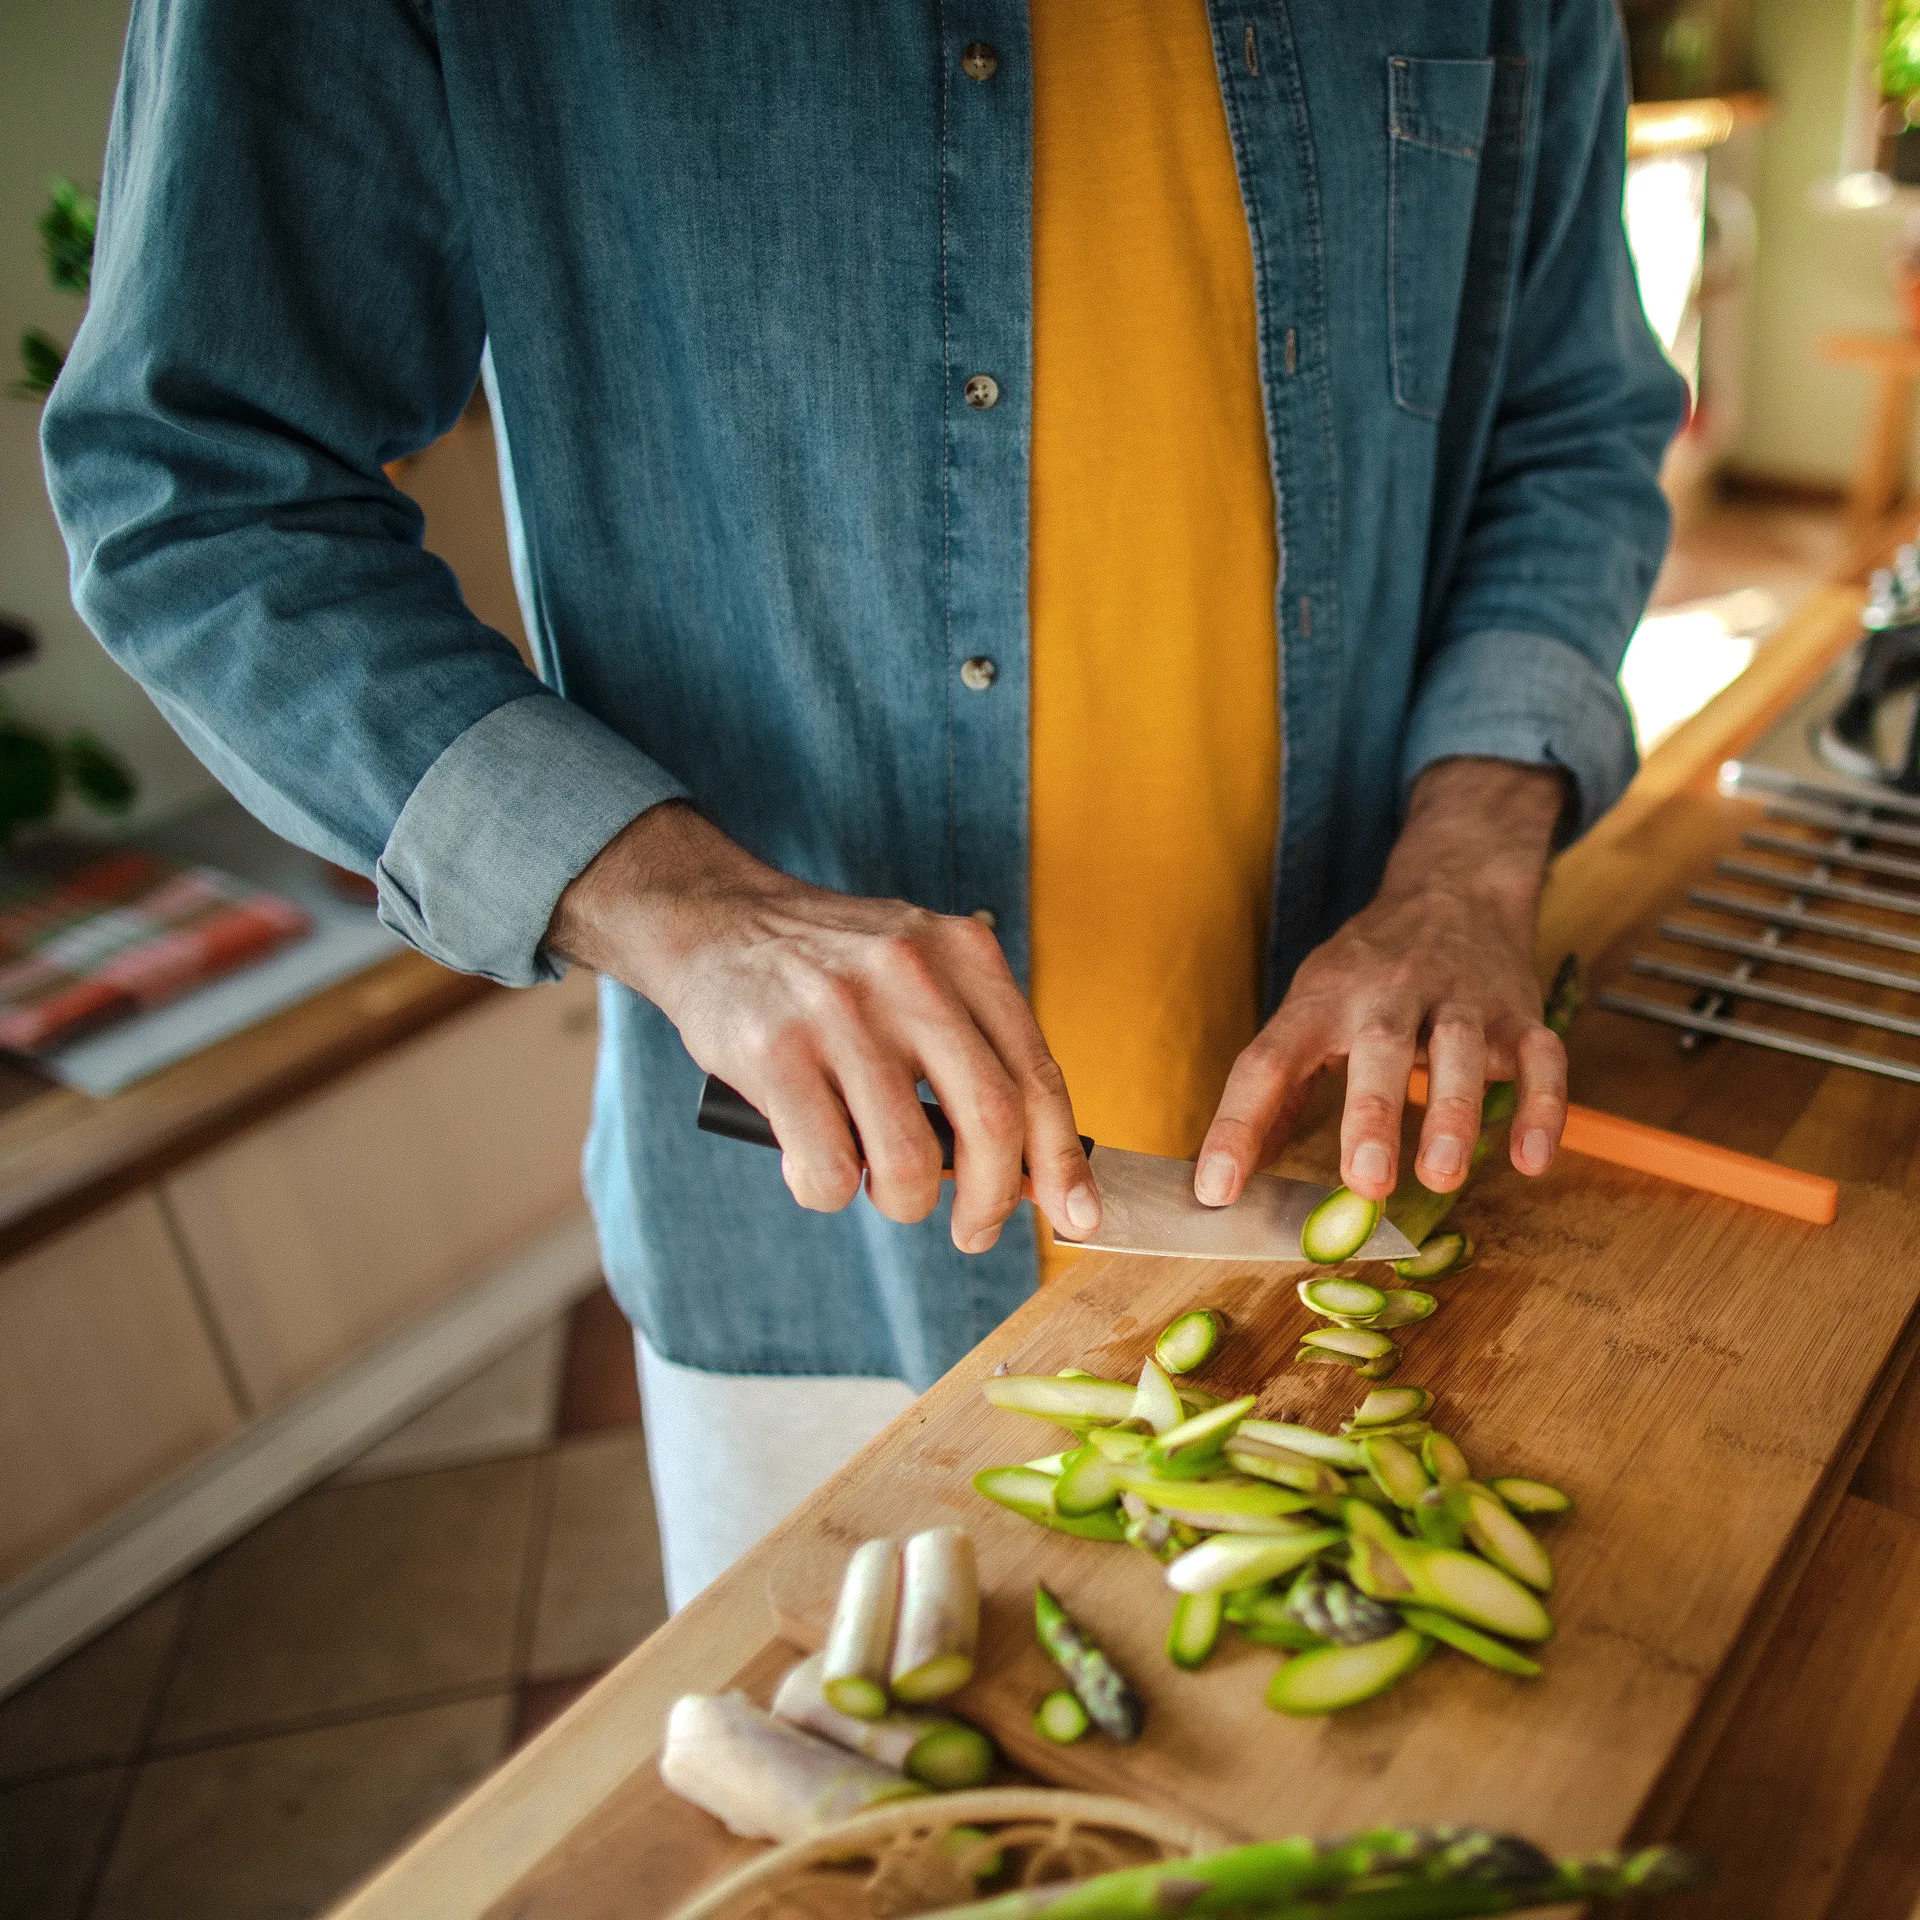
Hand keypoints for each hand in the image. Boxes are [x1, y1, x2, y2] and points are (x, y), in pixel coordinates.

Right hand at [546, 802, 1100, 1253]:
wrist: (718, 920)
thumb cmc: (834, 971)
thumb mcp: (922, 972)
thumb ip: (977, 1050)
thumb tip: (1035, 1172)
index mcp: (963, 954)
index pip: (1037, 1073)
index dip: (1062, 1159)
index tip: (1077, 1214)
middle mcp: (910, 973)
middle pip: (991, 1119)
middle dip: (992, 1201)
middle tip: (973, 1232)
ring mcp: (840, 1010)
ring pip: (908, 1159)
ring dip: (903, 1201)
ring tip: (879, 1185)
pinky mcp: (775, 1052)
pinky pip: (828, 1170)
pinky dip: (829, 1192)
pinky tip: (814, 1165)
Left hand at [1194, 758, 1568, 1206]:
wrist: (1454, 887)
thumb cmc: (1368, 970)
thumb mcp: (1311, 1009)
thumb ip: (1279, 1089)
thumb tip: (1227, 1173)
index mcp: (1321, 1001)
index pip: (1267, 1061)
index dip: (1237, 1125)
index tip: (1215, 1189)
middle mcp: (1387, 993)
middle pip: (1377, 1048)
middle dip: (1372, 1116)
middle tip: (1366, 1182)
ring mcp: (1459, 998)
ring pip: (1460, 1049)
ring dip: (1454, 1112)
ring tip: (1442, 1175)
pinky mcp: (1518, 1012)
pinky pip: (1541, 1057)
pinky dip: (1543, 1107)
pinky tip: (1531, 1162)